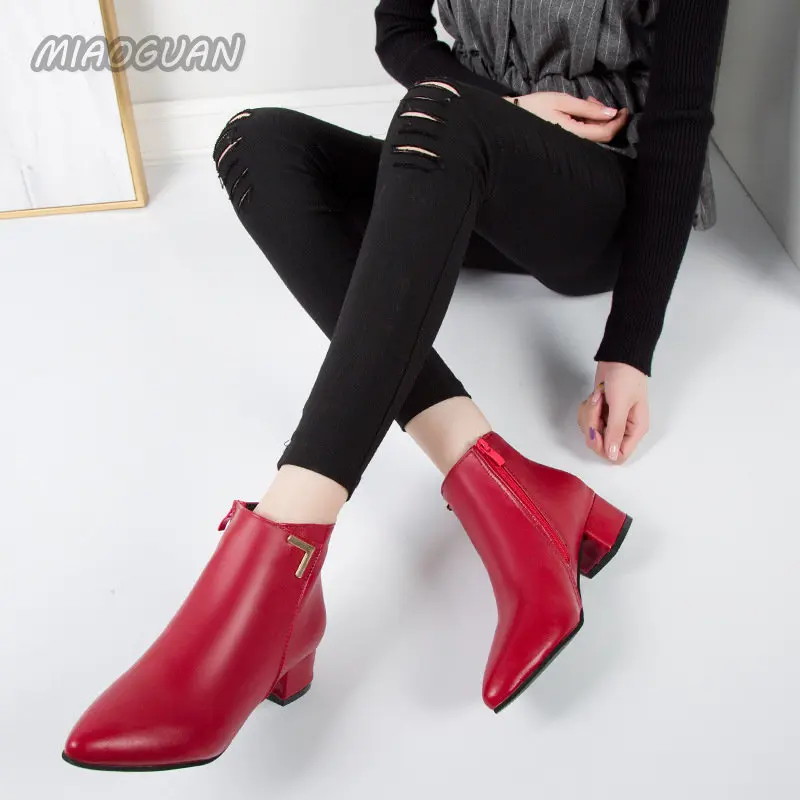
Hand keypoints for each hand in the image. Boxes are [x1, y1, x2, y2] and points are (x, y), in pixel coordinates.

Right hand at [505, 92, 628, 142]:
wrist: (513, 117)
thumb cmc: (534, 107)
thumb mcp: (562, 101)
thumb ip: (588, 109)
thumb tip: (611, 113)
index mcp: (574, 133)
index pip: (605, 133)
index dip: (619, 122)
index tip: (624, 109)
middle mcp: (574, 142)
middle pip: (602, 134)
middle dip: (607, 117)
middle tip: (596, 101)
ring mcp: (570, 142)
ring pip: (594, 133)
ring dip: (597, 117)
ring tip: (587, 102)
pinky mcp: (566, 140)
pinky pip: (585, 133)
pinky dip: (588, 120)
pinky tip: (582, 109)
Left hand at [577, 362, 648, 463]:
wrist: (618, 357)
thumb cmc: (626, 378)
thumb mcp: (621, 404)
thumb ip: (616, 431)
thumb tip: (614, 456)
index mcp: (635, 430)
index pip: (619, 456)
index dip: (603, 448)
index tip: (596, 430)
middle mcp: (624, 429)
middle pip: (601, 445)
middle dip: (592, 425)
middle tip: (597, 406)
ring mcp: (611, 421)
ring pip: (591, 432)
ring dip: (589, 414)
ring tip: (598, 397)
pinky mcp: (600, 414)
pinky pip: (586, 421)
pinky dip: (587, 409)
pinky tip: (594, 397)